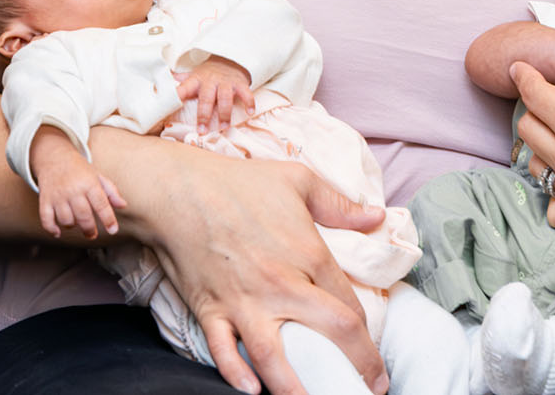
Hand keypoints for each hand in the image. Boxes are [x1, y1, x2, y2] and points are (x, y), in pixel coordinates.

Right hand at [29, 130, 125, 239]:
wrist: (55, 157)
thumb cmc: (79, 170)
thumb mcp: (97, 176)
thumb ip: (111, 191)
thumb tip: (123, 205)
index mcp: (89, 183)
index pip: (101, 204)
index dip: (108, 219)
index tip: (113, 230)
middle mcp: (73, 189)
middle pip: (83, 215)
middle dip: (89, 229)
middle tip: (92, 235)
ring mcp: (58, 195)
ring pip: (66, 220)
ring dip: (72, 226)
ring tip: (76, 223)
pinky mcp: (45, 199)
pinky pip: (46, 219)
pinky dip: (52, 229)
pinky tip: (58, 232)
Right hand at [130, 146, 387, 394]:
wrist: (176, 189)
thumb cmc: (238, 182)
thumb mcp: (298, 180)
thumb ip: (340, 204)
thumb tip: (377, 217)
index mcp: (308, 253)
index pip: (351, 304)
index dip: (368, 335)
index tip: (375, 355)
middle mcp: (281, 284)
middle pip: (332, 333)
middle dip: (358, 366)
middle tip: (370, 388)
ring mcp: (244, 301)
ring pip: (277, 356)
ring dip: (298, 387)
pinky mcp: (211, 309)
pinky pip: (223, 350)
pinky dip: (235, 373)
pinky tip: (251, 390)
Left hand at [177, 56, 255, 131]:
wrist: (229, 60)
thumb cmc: (208, 73)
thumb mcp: (193, 75)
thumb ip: (180, 82)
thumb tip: (159, 85)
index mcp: (196, 80)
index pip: (184, 88)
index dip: (177, 95)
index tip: (172, 103)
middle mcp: (211, 81)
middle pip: (206, 98)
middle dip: (204, 114)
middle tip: (202, 130)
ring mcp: (226, 82)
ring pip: (225, 98)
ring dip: (224, 113)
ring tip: (224, 127)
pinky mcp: (240, 84)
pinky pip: (245, 93)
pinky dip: (249, 102)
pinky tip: (250, 113)